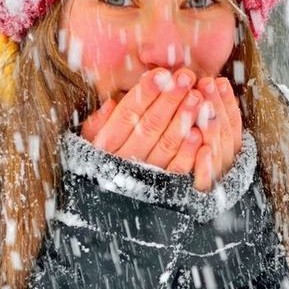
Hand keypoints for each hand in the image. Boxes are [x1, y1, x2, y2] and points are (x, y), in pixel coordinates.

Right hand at [79, 70, 242, 190]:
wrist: (101, 214)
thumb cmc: (99, 166)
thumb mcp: (89, 145)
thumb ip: (99, 123)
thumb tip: (111, 102)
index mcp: (105, 146)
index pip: (126, 114)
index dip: (144, 93)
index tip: (160, 74)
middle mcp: (123, 161)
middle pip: (149, 125)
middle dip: (169, 99)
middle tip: (186, 77)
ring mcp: (143, 177)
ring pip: (165, 145)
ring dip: (183, 119)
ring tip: (197, 96)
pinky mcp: (162, 191)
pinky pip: (176, 171)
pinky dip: (188, 153)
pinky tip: (199, 133)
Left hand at [189, 76, 243, 191]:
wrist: (180, 211)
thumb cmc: (189, 166)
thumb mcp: (210, 139)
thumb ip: (212, 116)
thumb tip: (215, 81)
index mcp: (227, 150)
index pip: (232, 123)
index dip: (227, 102)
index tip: (219, 81)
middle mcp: (223, 165)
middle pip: (224, 134)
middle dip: (216, 106)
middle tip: (206, 84)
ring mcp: (212, 180)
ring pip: (216, 151)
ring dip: (210, 127)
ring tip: (203, 105)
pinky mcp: (196, 197)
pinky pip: (203, 180)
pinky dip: (204, 164)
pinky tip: (200, 145)